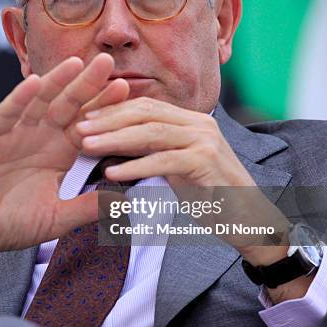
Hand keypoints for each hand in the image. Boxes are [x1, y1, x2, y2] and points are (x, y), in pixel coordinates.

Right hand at [0, 53, 128, 266]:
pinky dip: (20, 99)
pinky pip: (7, 115)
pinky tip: (34, 83)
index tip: (126, 88)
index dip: (104, 107)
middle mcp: (42, 137)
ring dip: (56, 82)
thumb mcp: (56, 217)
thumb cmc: (12, 224)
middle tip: (107, 62)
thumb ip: (87, 207)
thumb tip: (123, 202)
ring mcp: (16, 134)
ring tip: (76, 63)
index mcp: (60, 152)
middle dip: (87, 84)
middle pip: (68, 105)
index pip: (88, 124)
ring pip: (40, 102)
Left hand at [76, 97, 289, 255]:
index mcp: (191, 120)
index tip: (84, 118)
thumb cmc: (210, 196)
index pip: (146, 106)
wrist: (249, 220)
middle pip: (145, 112)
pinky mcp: (206, 161)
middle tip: (78, 129)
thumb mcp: (177, 168)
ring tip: (87, 146)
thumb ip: (153, 152)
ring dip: (115, 138)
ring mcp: (204, 140)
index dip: (113, 110)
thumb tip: (115, 146)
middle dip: (108, 119)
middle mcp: (199, 123)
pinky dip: (135, 166)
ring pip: (151, 132)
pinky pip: (163, 160)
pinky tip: (112, 173)